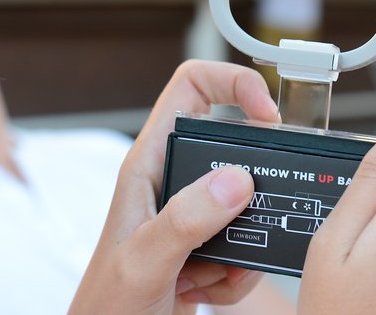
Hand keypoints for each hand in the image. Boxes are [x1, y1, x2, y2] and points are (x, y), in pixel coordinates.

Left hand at [70, 59, 283, 314]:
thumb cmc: (106, 308)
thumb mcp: (145, 260)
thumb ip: (186, 220)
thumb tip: (237, 178)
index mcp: (147, 163)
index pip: (191, 87)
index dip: (233, 83)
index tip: (270, 113)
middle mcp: (170, 182)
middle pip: (234, 151)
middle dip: (251, 196)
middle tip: (245, 230)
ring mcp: (189, 217)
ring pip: (247, 209)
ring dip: (242, 250)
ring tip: (204, 277)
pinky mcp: (204, 250)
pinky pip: (246, 250)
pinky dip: (235, 279)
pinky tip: (200, 293)